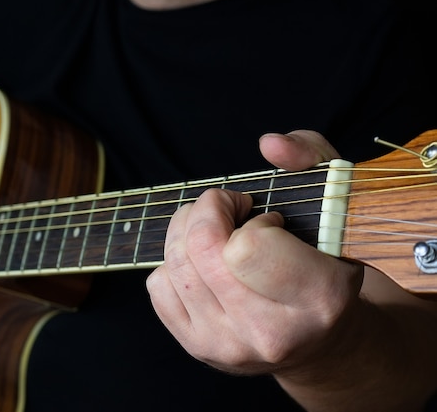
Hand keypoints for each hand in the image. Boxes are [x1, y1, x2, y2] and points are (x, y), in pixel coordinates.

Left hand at [146, 130, 362, 374]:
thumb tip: (270, 144)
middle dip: (208, 211)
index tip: (267, 220)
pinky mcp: (198, 348)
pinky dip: (174, 263)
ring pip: (175, 264)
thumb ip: (312, 157)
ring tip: (215, 230)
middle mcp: (270, 332)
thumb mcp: (336, 201)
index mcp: (318, 298)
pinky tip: (204, 263)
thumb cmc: (328, 265)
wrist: (321, 342)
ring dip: (187, 230)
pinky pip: (158, 285)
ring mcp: (228, 345)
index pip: (246, 246)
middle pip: (201, 250)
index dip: (251, 220)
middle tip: (229, 210)